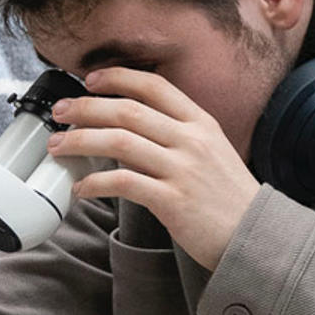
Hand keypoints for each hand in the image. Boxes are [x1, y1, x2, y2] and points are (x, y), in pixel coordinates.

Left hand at [48, 67, 260, 270]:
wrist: (255, 236)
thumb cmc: (229, 198)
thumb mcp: (212, 152)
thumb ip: (178, 135)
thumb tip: (131, 129)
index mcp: (200, 123)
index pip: (154, 86)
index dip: (117, 78)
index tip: (90, 80)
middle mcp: (191, 140)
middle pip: (128, 110)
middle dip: (86, 107)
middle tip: (61, 112)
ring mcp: (182, 169)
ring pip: (119, 142)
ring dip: (81, 141)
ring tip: (59, 146)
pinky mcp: (172, 200)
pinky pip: (123, 183)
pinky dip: (95, 183)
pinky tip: (81, 188)